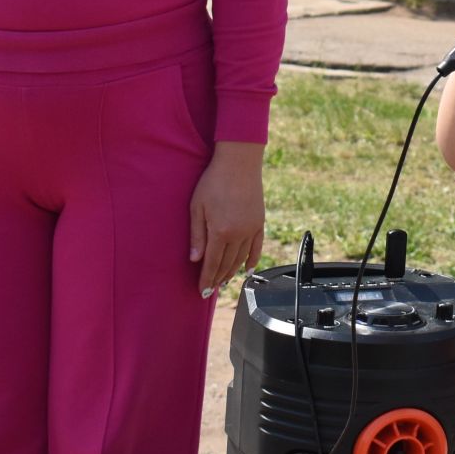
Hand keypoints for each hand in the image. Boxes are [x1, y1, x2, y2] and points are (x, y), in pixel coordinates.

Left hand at [189, 141, 265, 297]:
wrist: (239, 162)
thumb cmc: (213, 181)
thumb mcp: (197, 207)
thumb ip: (197, 235)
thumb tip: (195, 259)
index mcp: (220, 231)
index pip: (211, 263)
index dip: (206, 279)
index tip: (201, 291)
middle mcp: (238, 234)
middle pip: (226, 264)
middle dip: (217, 278)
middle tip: (210, 289)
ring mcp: (251, 229)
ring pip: (241, 258)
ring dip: (231, 272)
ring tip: (223, 281)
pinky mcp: (259, 222)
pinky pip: (256, 247)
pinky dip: (252, 260)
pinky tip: (247, 269)